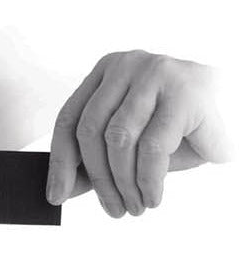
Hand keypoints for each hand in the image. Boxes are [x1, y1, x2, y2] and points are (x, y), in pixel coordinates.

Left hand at [47, 50, 230, 215]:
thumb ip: (99, 155)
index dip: (59, 161)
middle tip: (111, 209)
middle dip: (97, 178)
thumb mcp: (134, 137)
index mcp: (106, 71)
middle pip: (90, 130)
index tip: (55, 194)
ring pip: (119, 139)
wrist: (235, 106)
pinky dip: (149, 180)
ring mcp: (154, 75)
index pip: (69, 118)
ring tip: (134, 206)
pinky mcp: (184, 94)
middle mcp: (126, 66)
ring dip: (124, 183)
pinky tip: (153, 196)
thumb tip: (63, 187)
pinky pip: (153, 147)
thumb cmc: (181, 125)